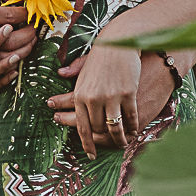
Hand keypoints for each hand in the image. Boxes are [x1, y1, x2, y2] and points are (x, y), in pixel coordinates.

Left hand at [49, 52, 176, 154]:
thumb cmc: (103, 52)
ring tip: (123, 143)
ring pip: (114, 127)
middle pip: (97, 129)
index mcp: (80, 93)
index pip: (80, 125)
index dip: (85, 142)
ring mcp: (111, 97)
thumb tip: (61, 73)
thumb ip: (74, 72)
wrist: (121, 41)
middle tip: (106, 149)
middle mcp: (93, 98)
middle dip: (101, 140)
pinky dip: (132, 127)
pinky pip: (130, 118)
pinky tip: (133, 131)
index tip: (88, 153)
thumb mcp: (85, 63)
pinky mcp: (128, 94)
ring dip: (119, 139)